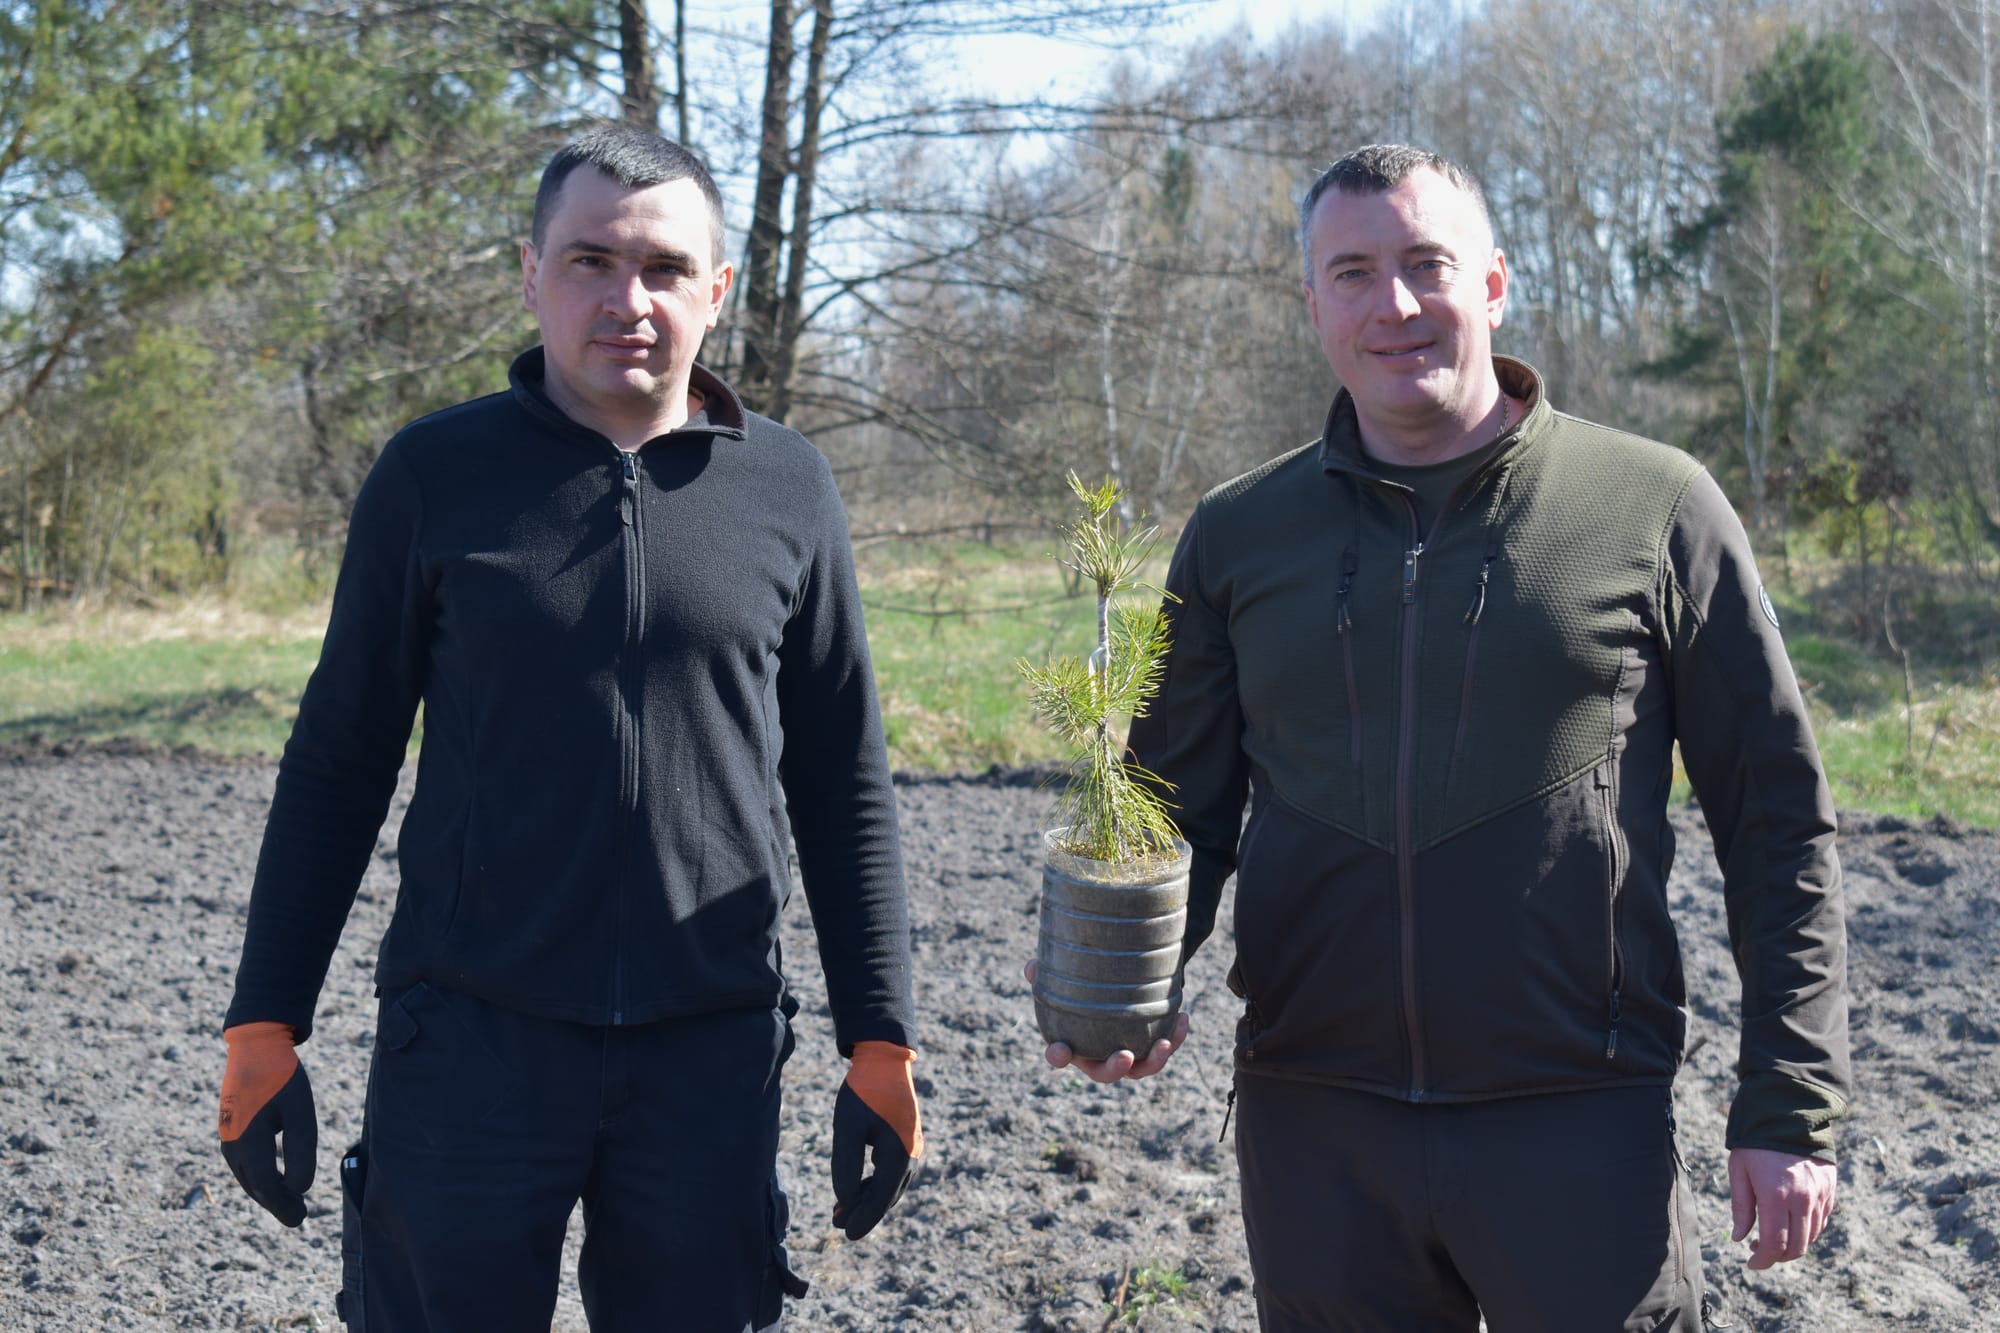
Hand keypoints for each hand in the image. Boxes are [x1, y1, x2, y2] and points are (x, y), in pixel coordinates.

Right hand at [218, 1022, 316, 1226]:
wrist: (256, 1048)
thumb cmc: (282, 1079)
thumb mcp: (300, 1113)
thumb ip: (300, 1150)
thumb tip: (300, 1188)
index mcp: (248, 1140)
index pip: (263, 1184)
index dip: (281, 1205)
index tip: (300, 1219)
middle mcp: (232, 1143)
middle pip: (253, 1184)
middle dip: (276, 1203)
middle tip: (299, 1218)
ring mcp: (229, 1136)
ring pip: (247, 1175)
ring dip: (267, 1191)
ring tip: (290, 1202)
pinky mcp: (232, 1130)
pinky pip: (244, 1163)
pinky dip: (259, 1176)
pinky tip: (275, 1180)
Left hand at [830, 1041, 923, 1240]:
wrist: (884, 1058)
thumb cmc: (864, 1091)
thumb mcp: (847, 1126)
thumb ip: (846, 1164)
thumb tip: (846, 1199)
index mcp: (900, 1152)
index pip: (882, 1197)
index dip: (866, 1218)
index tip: (848, 1235)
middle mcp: (911, 1153)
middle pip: (889, 1195)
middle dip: (865, 1212)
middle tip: (839, 1226)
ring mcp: (910, 1146)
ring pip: (891, 1184)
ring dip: (868, 1199)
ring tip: (841, 1212)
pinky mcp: (904, 1138)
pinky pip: (891, 1171)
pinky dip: (874, 1183)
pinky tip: (857, 1189)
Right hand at [1026, 960, 1188, 1082]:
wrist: (1117, 986)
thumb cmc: (1085, 984)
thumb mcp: (1065, 976)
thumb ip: (1047, 973)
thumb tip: (1032, 966)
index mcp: (1073, 1043)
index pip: (1060, 1055)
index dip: (1058, 1056)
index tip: (1059, 1052)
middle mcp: (1099, 1056)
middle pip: (1104, 1074)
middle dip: (1115, 1069)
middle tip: (1126, 1056)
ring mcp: (1127, 1056)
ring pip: (1141, 1070)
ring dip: (1154, 1061)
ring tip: (1166, 1043)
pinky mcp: (1150, 1048)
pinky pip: (1164, 1050)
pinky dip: (1176, 1038)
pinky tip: (1184, 1019)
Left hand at [1729, 1146, 1837, 1268]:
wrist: (1787, 1114)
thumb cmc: (1755, 1142)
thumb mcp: (1739, 1171)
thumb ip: (1741, 1207)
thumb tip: (1740, 1238)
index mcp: (1776, 1196)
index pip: (1775, 1244)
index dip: (1763, 1260)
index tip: (1752, 1263)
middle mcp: (1802, 1199)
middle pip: (1797, 1246)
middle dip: (1779, 1257)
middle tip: (1761, 1252)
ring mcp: (1820, 1194)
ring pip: (1812, 1235)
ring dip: (1794, 1245)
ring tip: (1774, 1238)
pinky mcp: (1830, 1189)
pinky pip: (1822, 1220)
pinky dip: (1808, 1230)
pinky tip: (1792, 1224)